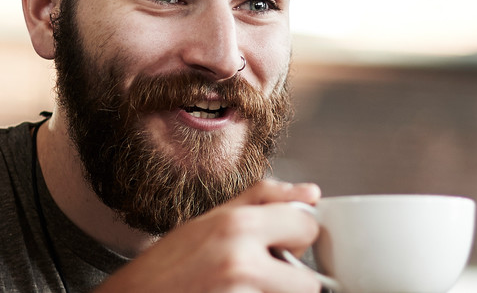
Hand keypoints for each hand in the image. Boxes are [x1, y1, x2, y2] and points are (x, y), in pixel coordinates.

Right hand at [96, 180, 322, 292]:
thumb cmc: (165, 266)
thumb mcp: (211, 220)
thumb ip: (263, 200)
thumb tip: (311, 193)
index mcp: (238, 226)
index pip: (307, 227)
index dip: (297, 237)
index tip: (282, 242)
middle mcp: (241, 262)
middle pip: (309, 281)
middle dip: (292, 278)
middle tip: (262, 272)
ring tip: (240, 287)